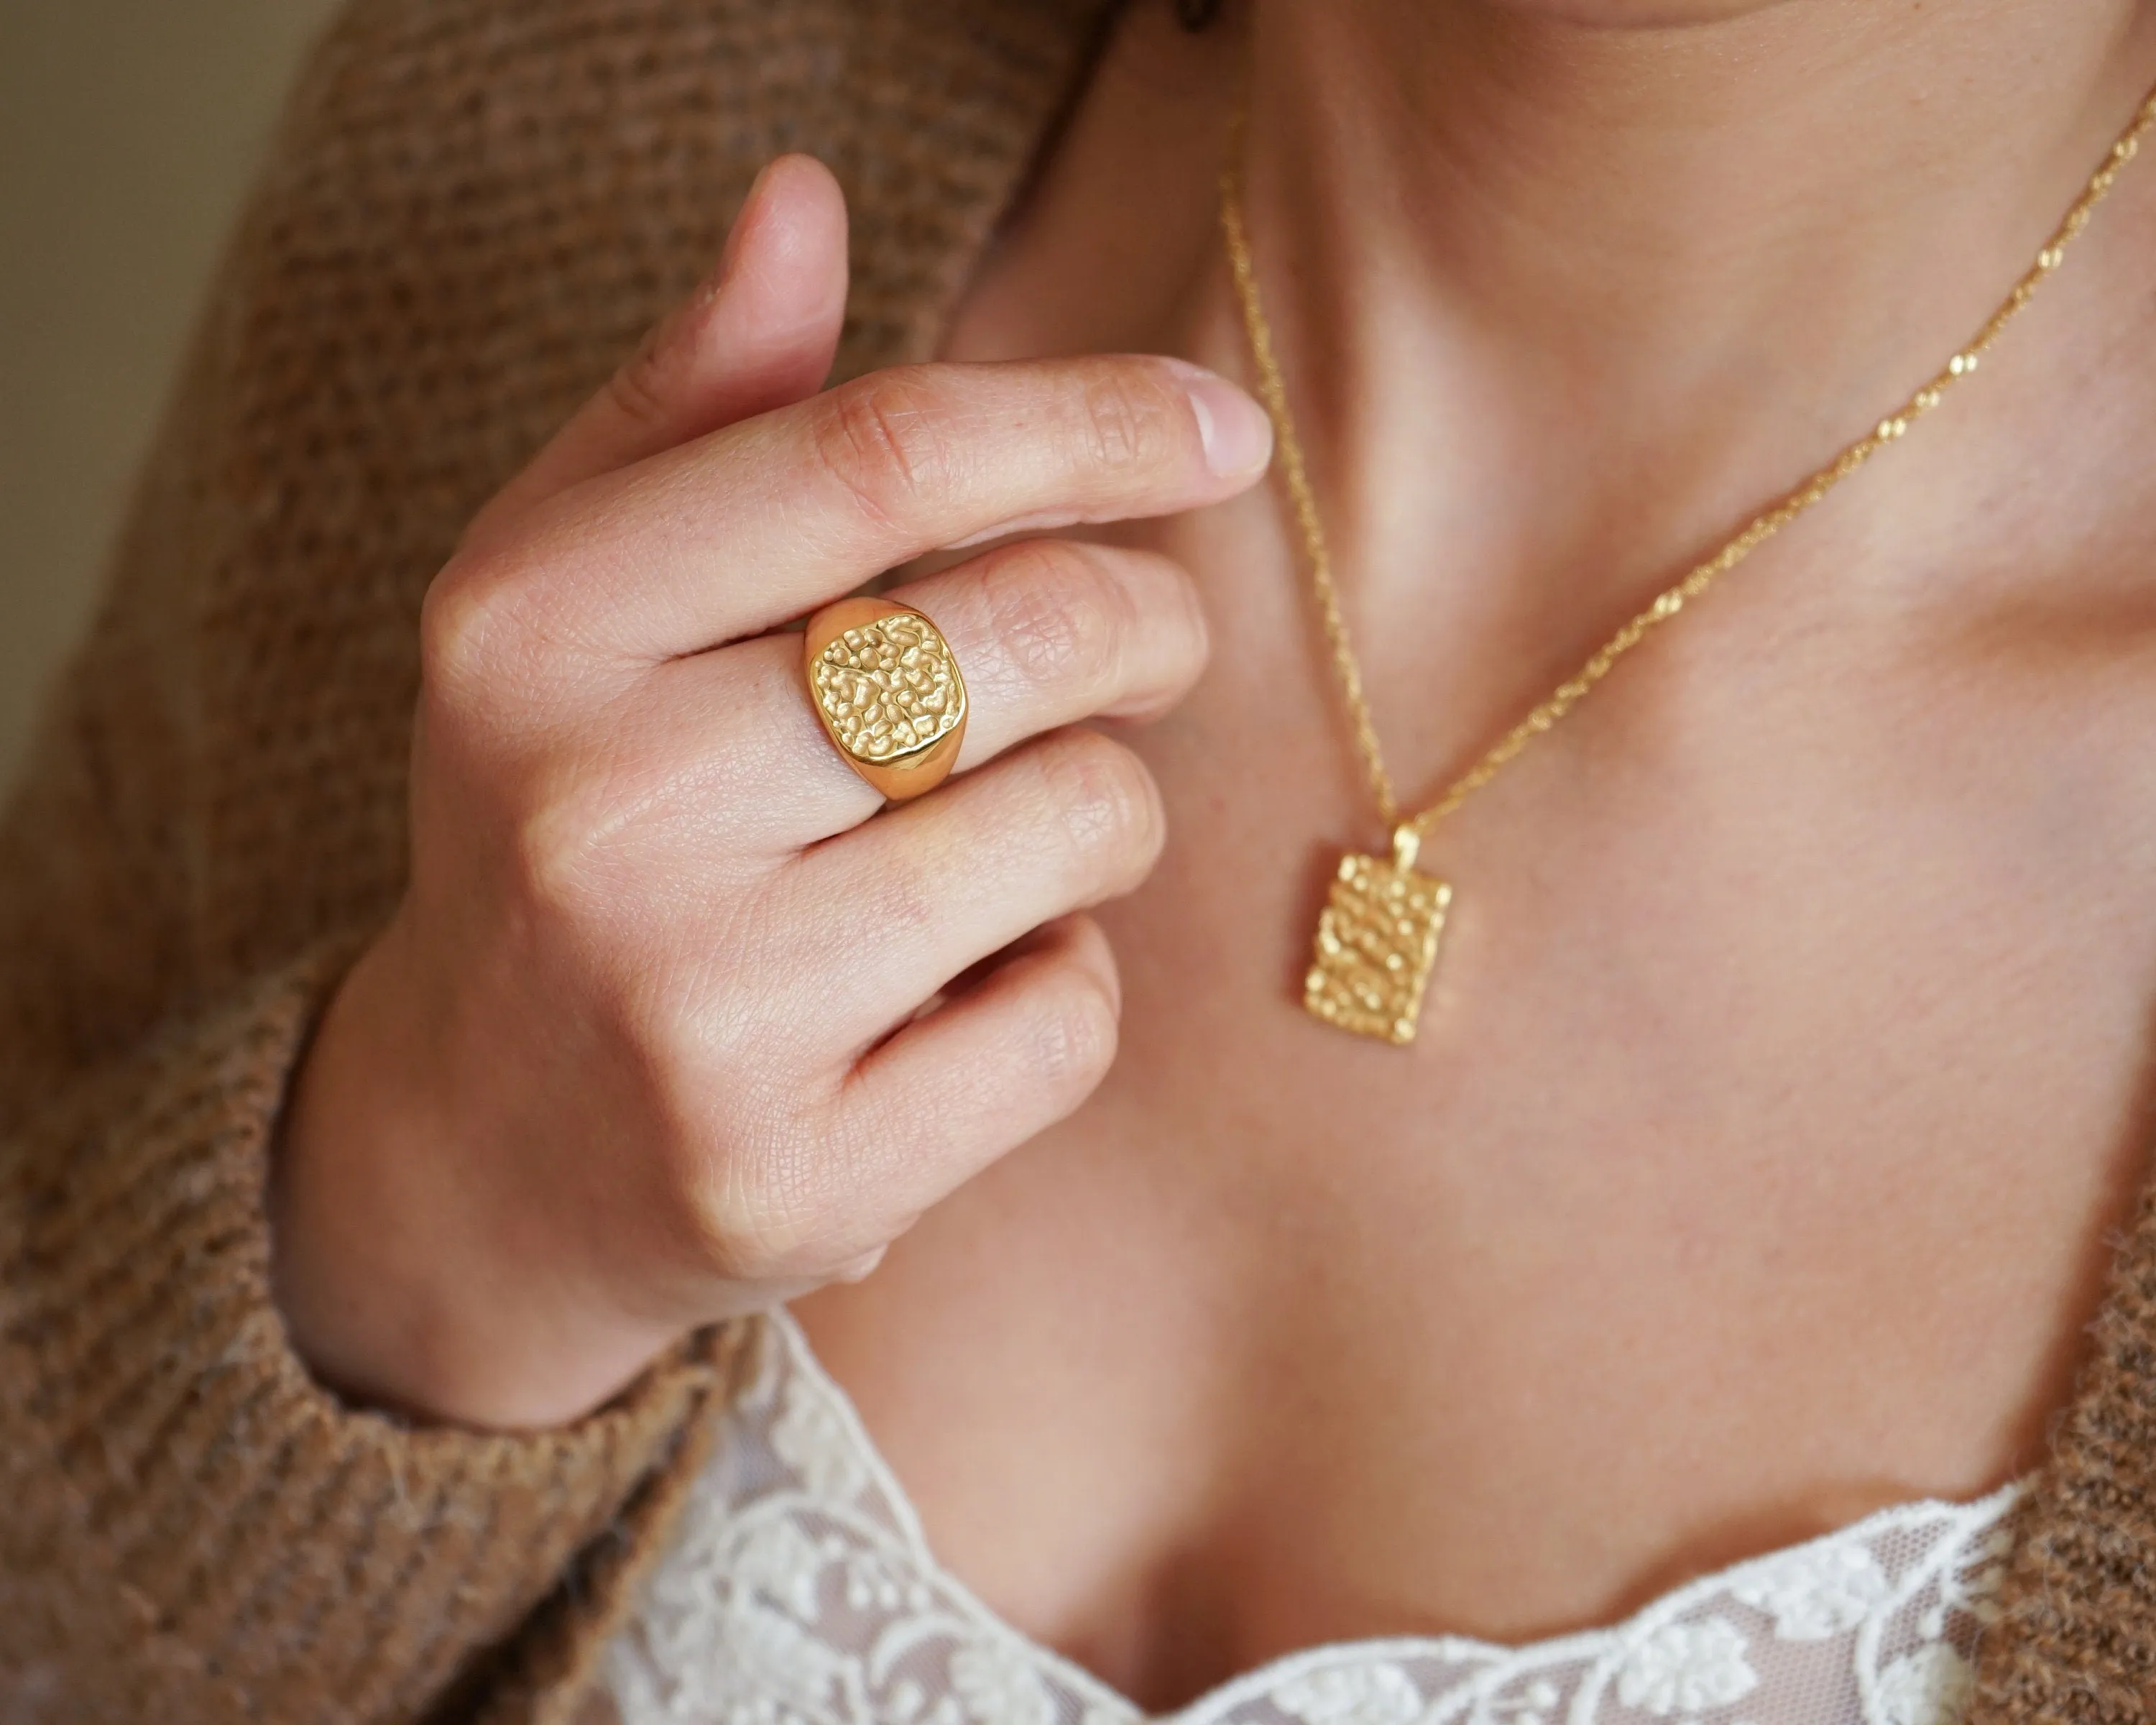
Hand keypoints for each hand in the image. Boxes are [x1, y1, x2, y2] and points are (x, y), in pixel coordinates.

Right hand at [269, 155, 1272, 1428]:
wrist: (487, 1145)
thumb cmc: (572, 818)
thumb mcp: (583, 605)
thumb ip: (697, 406)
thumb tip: (801, 194)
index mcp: (533, 628)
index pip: (879, 455)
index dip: (1089, 418)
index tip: (1219, 427)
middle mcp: (596, 811)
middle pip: (1021, 632)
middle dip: (1147, 619)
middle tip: (1148, 639)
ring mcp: (692, 1011)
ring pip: (1078, 823)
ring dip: (1102, 808)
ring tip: (1013, 832)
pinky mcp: (791, 1176)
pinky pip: (1071, 1018)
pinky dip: (1068, 977)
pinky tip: (969, 987)